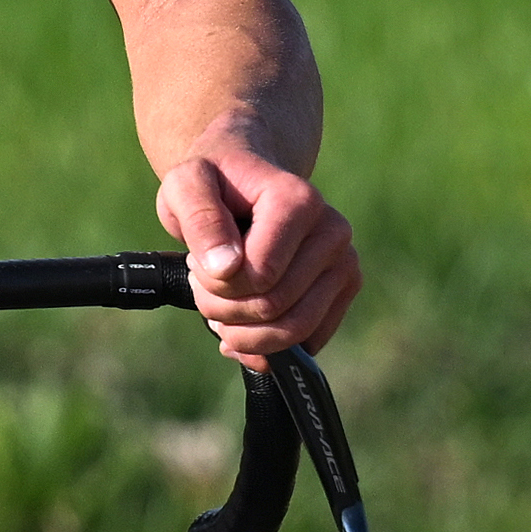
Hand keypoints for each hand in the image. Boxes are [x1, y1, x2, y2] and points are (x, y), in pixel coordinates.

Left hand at [158, 142, 354, 360]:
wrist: (244, 184)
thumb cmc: (213, 185)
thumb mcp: (185, 185)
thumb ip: (200, 219)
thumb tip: (226, 268)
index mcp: (299, 201)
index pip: (258, 276)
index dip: (215, 284)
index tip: (197, 262)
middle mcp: (333, 231)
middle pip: (273, 307)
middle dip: (223, 309)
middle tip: (203, 286)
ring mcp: (344, 262)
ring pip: (294, 331)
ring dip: (242, 333)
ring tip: (219, 307)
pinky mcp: (345, 290)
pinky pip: (308, 341)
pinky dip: (266, 347)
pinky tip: (241, 327)